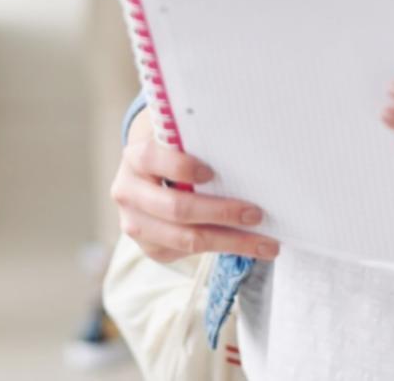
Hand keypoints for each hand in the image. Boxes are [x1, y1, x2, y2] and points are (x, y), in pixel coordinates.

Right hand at [112, 109, 280, 263]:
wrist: (148, 174)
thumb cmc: (175, 151)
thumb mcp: (178, 140)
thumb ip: (197, 144)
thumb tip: (245, 156)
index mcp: (135, 158)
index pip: (153, 159)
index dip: (182, 167)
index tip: (212, 173)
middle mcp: (128, 193)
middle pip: (176, 209)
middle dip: (221, 213)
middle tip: (256, 214)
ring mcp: (135, 224)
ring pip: (185, 239)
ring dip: (230, 242)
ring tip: (265, 243)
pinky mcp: (149, 247)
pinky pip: (186, 254)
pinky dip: (220, 251)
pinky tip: (245, 245)